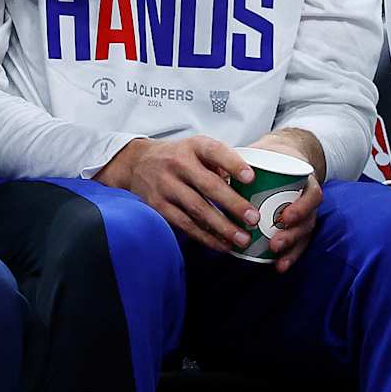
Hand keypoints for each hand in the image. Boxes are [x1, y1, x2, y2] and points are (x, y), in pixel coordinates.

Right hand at [94, 136, 258, 253]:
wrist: (137, 162)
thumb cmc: (178, 157)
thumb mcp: (197, 148)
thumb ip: (221, 162)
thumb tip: (252, 185)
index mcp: (193, 146)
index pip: (215, 151)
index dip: (233, 164)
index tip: (250, 177)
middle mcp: (178, 163)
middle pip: (208, 185)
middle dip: (233, 204)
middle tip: (253, 218)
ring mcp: (166, 185)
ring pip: (197, 209)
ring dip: (222, 226)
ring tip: (242, 239)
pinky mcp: (158, 205)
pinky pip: (185, 224)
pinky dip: (205, 236)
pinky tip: (222, 244)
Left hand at [242, 132, 324, 272]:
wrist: (283, 156)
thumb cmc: (270, 157)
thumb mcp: (263, 153)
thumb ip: (246, 161)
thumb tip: (218, 169)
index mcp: (305, 182)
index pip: (312, 196)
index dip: (301, 209)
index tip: (284, 218)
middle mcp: (308, 200)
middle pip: (307, 222)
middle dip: (292, 236)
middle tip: (274, 244)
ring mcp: (305, 215)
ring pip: (304, 235)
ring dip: (291, 249)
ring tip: (276, 258)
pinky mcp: (298, 226)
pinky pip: (298, 243)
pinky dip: (289, 256)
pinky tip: (278, 266)